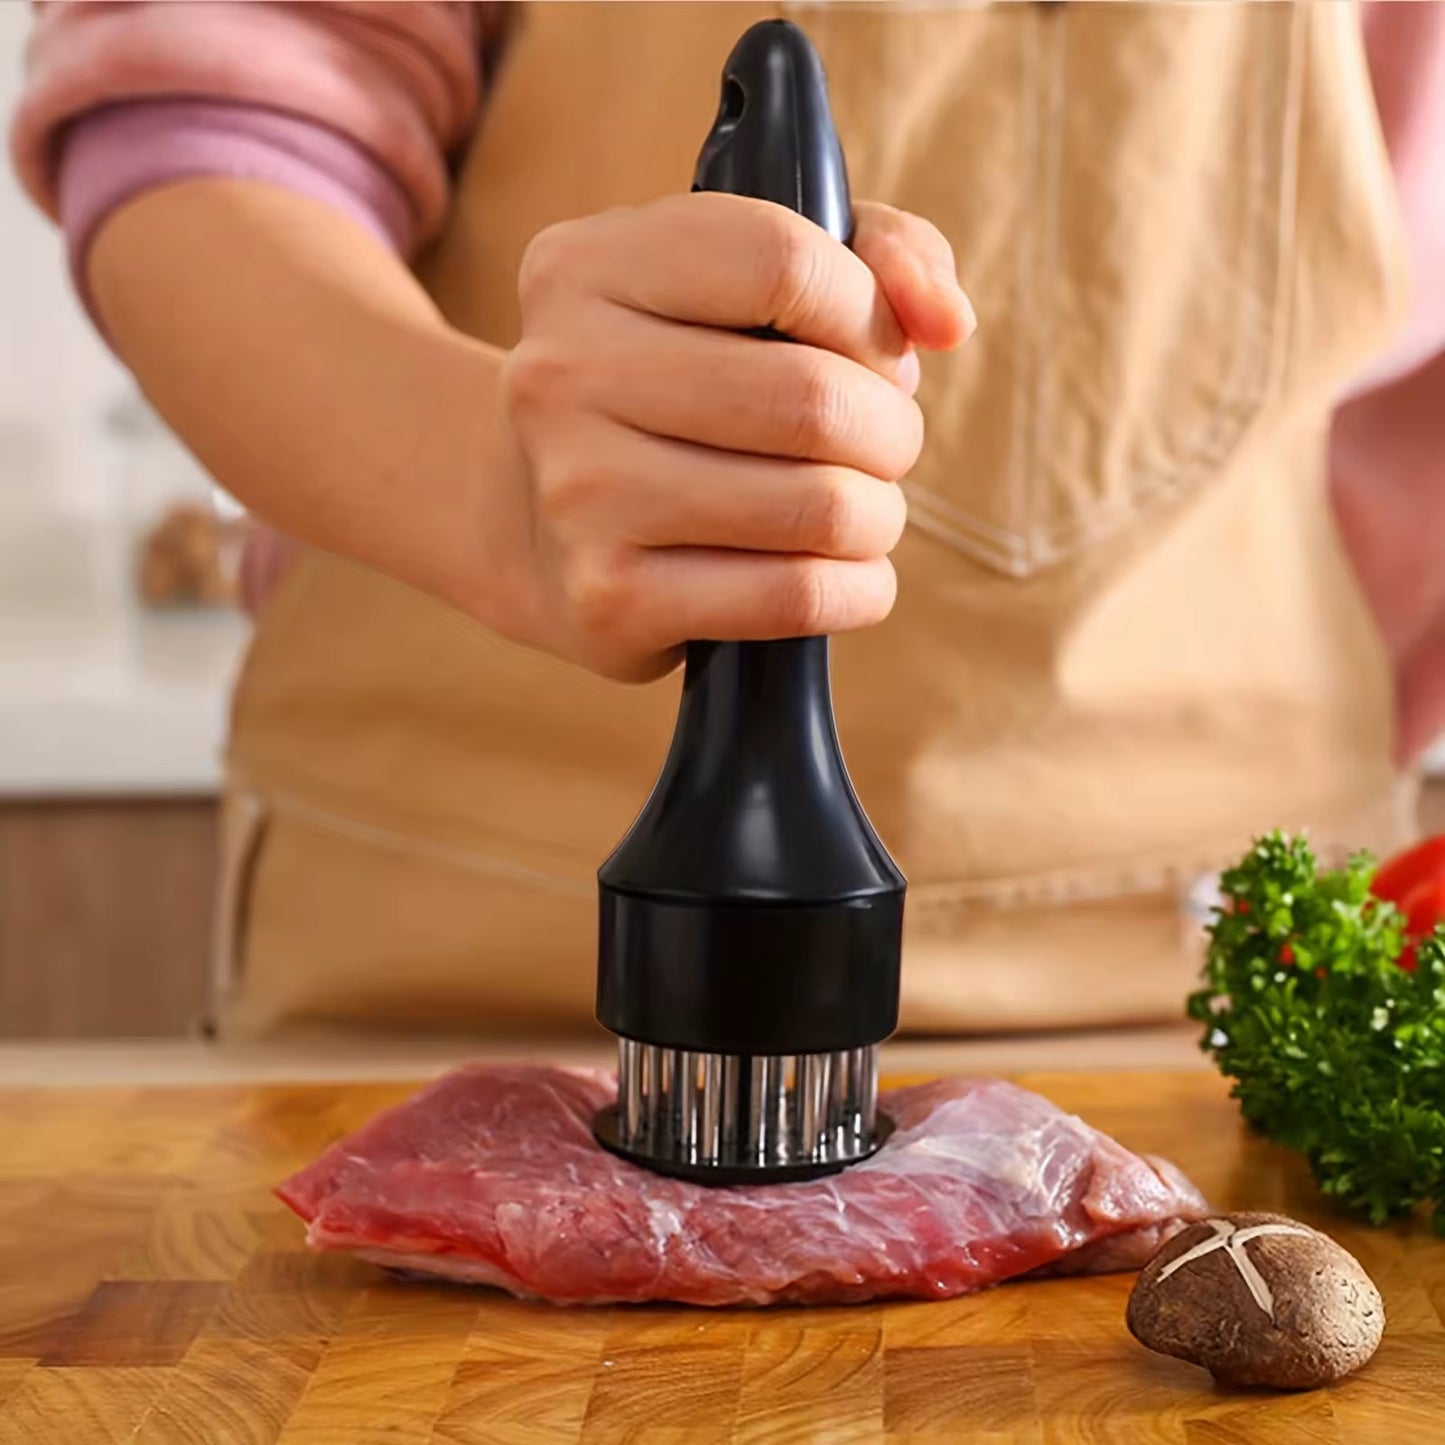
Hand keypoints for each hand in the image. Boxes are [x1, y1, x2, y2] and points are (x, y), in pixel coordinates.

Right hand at [486, 194, 973, 680]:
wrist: (533, 526)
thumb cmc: (676, 388)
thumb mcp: (746, 282)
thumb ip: (872, 252)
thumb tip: (947, 321)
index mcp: (586, 266)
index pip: (783, 262)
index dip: (867, 314)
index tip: (872, 354)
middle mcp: (562, 374)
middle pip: (812, 399)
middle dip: (888, 431)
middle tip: (877, 447)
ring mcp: (577, 494)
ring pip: (818, 505)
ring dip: (877, 515)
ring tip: (858, 509)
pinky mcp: (608, 599)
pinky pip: (795, 596)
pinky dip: (857, 588)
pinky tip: (843, 573)